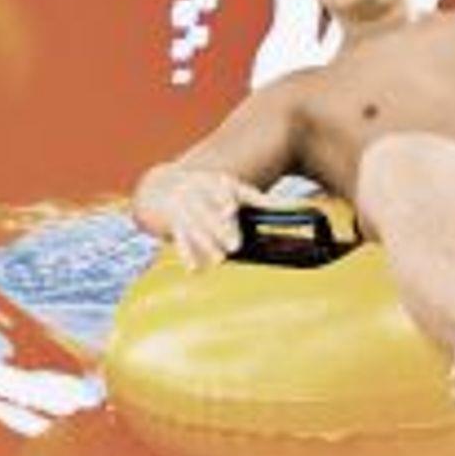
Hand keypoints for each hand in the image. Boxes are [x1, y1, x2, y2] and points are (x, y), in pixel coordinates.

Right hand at [139, 169, 276, 270]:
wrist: (160, 186)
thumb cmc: (207, 189)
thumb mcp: (232, 188)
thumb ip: (260, 200)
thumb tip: (294, 207)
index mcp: (217, 184)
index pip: (225, 192)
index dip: (227, 200)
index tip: (232, 210)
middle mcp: (199, 195)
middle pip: (211, 215)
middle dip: (221, 230)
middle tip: (235, 245)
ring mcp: (185, 211)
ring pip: (197, 230)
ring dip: (207, 246)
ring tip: (220, 260)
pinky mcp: (174, 226)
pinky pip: (180, 242)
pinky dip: (187, 256)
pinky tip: (195, 270)